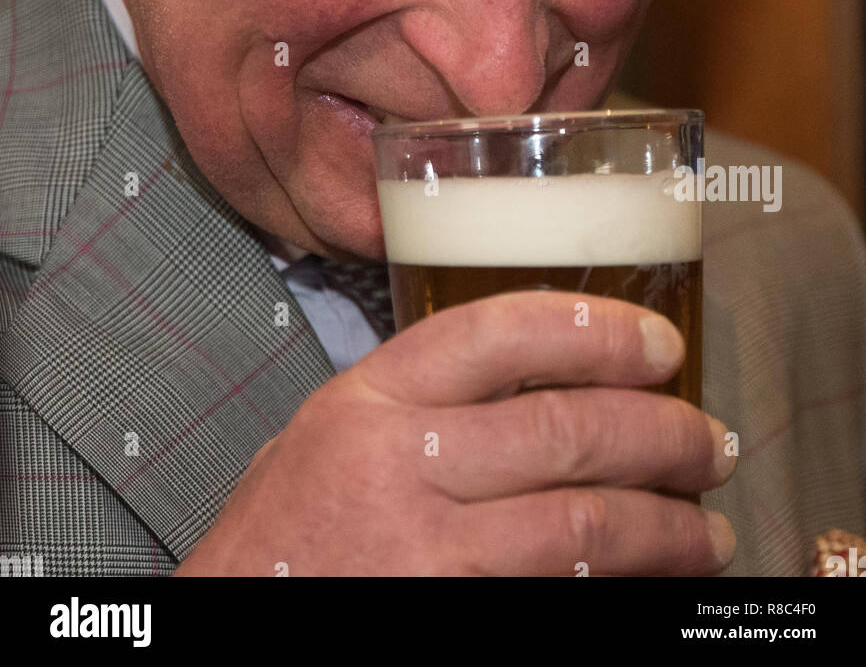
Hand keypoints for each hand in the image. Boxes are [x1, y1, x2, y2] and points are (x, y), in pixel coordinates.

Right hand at [173, 291, 735, 576]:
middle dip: (659, 434)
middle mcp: (398, 463)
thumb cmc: (280, 536)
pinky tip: (652, 583)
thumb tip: (535, 379)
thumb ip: (413, 401)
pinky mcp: (448, 618)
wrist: (231, 626)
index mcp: (371, 398)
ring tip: (707, 529)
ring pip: (578, 524)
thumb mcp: (326, 434)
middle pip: (562, 429)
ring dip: (664, 526)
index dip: (595, 332)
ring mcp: (423, 551)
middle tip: (709, 442)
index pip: (500, 333)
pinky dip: (618, 587)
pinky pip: (557, 597)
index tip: (659, 345)